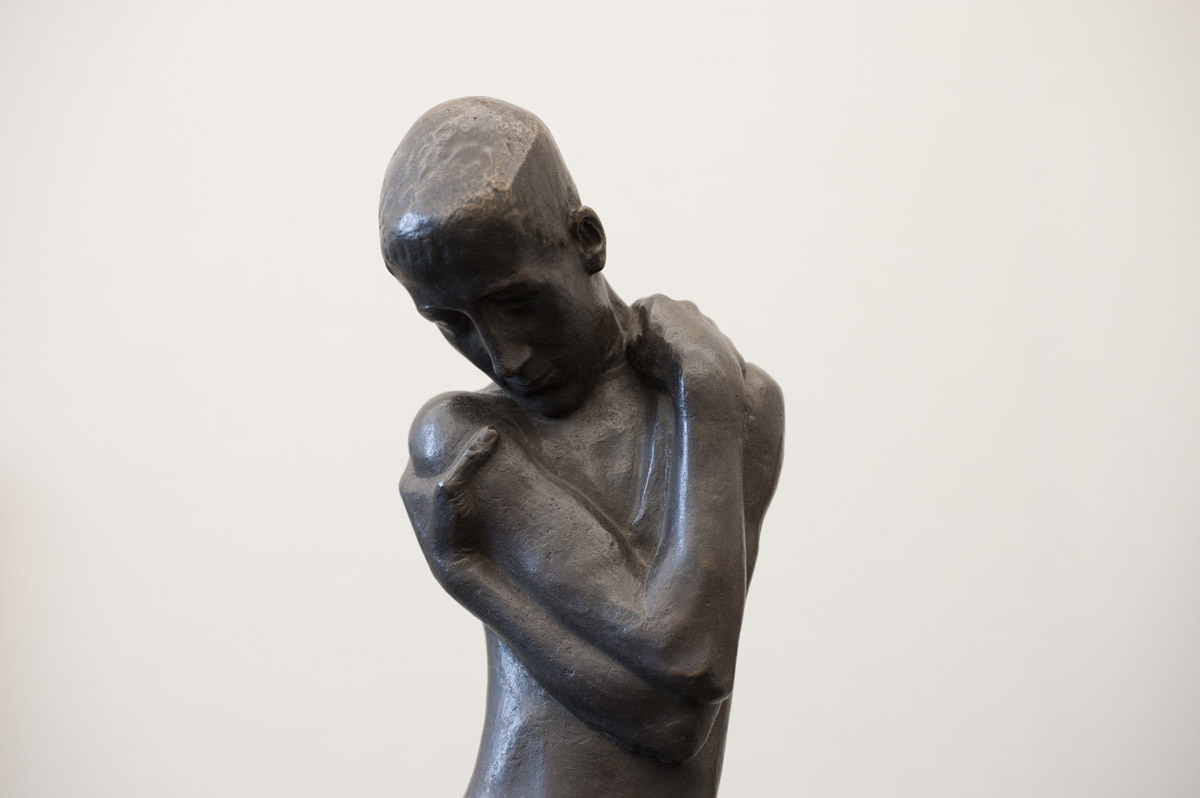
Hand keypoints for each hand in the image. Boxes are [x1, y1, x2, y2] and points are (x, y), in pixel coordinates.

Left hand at [400, 426, 499, 573]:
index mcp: (410, 482)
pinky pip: (459, 492)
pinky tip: (490, 479)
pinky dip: (470, 482)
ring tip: (487, 450)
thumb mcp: (454, 486)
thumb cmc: (448, 527)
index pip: (424, 447)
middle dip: (453, 446)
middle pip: (435, 460)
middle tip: (477, 428)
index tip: (462, 416)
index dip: (441, 431)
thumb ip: (470, 458)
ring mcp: (432, 508)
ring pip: (448, 477)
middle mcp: (417, 494)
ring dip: (464, 466)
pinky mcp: (448, 519)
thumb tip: (490, 432)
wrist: (457, 568)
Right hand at [626, 295, 745, 402]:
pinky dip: (705, 360)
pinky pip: (711, 351)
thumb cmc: (663, 362)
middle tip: (657, 358)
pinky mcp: (725, 342)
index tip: (637, 346)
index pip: (640, 309)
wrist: (706, 376)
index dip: (636, 328)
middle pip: (669, 318)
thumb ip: (633, 334)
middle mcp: (685, 307)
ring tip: (679, 372)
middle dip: (663, 334)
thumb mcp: (632, 349)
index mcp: (659, 304)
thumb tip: (639, 332)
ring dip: (686, 347)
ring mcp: (709, 323)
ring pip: (692, 334)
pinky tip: (700, 377)